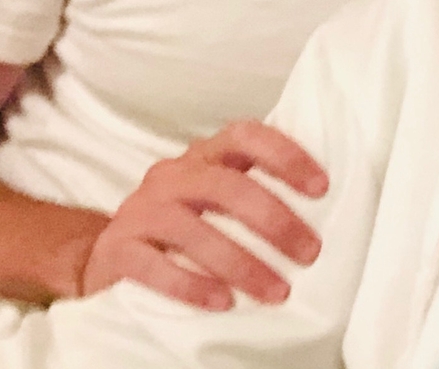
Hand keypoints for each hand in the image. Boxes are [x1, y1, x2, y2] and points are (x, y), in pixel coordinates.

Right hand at [81, 120, 328, 309]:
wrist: (109, 256)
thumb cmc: (183, 226)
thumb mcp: (217, 201)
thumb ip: (256, 194)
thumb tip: (329, 215)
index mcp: (204, 157)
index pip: (246, 136)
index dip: (285, 156)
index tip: (322, 188)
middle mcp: (171, 176)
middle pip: (225, 185)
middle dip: (274, 220)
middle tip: (310, 253)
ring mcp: (138, 211)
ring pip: (189, 228)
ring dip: (240, 262)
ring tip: (277, 291)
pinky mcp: (115, 250)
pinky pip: (150, 266)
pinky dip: (190, 285)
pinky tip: (223, 303)